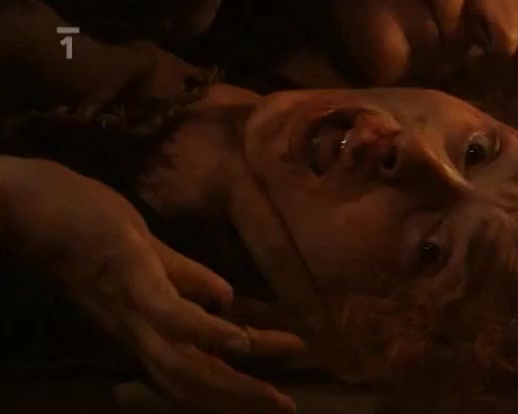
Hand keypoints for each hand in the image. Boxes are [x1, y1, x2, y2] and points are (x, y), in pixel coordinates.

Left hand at [0, 156, 300, 413]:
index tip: (278, 390)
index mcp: (140, 326)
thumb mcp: (147, 257)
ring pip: (182, 365)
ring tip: (273, 390)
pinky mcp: (130, 276)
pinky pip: (170, 316)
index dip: (234, 385)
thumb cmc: (89, 226)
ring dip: (231, 383)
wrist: (33, 203)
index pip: (192, 365)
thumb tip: (226, 298)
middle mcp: (134, 331)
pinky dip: (206, 334)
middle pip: (189, 382)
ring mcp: (131, 308)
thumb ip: (185, 278)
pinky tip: (239, 339)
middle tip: (288, 406)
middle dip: (241, 398)